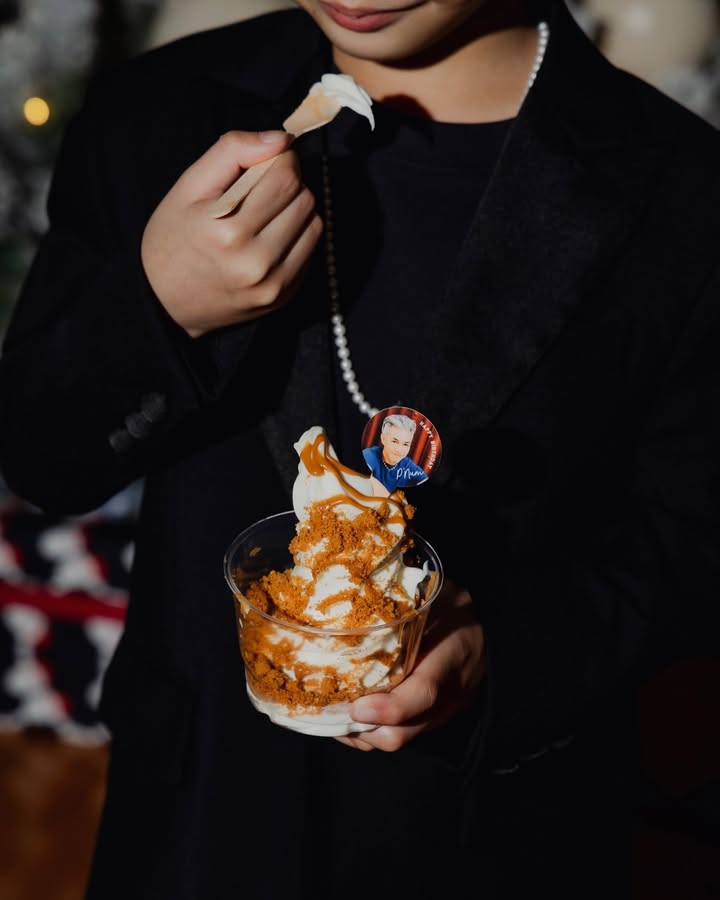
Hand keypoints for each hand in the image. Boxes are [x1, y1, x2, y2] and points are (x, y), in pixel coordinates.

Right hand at [141, 130, 323, 336]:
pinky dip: (296, 235)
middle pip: (304, 198)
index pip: (285, 176)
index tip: (264, 161)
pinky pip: (311, 250)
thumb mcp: (188, 187)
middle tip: (259, 189)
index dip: (280, 159)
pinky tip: (268, 238)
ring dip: (295, 209)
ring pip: (314, 223)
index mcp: (229, 230)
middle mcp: (257, 262)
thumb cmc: (173, 239)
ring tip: (264, 213)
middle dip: (288, 184)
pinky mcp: (285, 296)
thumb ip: (232, 152)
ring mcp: (274, 284)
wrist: (165, 302)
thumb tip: (281, 139)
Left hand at [335, 580, 485, 751]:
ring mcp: (445, 710)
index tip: (355, 706)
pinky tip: (353, 712)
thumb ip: (404, 603)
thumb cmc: (455, 606)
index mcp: (452, 653)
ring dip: (363, 733)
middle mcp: (451, 691)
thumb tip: (354, 597)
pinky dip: (374, 730)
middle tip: (330, 707)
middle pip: (404, 731)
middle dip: (362, 727)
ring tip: (334, 711)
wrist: (492, 632)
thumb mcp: (435, 595)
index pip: (423, 693)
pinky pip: (403, 735)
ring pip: (399, 738)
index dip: (388, 708)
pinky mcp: (437, 717)